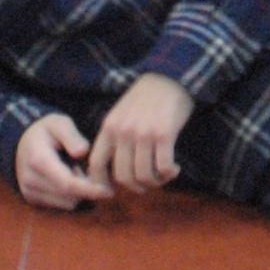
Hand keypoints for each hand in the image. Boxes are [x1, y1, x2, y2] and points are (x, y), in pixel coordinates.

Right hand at [14, 109, 114, 210]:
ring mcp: (29, 191)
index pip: (67, 183)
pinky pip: (59, 206)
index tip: (108, 190)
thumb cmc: (46, 131)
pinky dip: (70, 196)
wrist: (21, 141)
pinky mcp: (31, 199)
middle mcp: (31, 179)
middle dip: (87, 189)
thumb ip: (71, 135)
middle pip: (69, 197)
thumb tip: (83, 152)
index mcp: (38, 160)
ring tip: (77, 171)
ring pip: (66, 204)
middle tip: (92, 171)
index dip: (90, 189)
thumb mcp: (59, 123)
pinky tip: (69, 179)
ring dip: (79, 193)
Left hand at [92, 71, 195, 193]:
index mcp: (109, 127)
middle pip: (123, 177)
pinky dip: (169, 174)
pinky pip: (163, 167)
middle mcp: (123, 132)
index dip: (100, 184)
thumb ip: (115, 138)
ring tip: (164, 175)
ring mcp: (142, 133)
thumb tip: (115, 171)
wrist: (170, 77)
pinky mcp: (163, 134)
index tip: (112, 192)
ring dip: (155, 182)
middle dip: (137, 187)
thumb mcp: (121, 114)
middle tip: (148, 183)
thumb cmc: (147, 98)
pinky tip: (174, 169)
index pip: (95, 164)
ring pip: (143, 176)